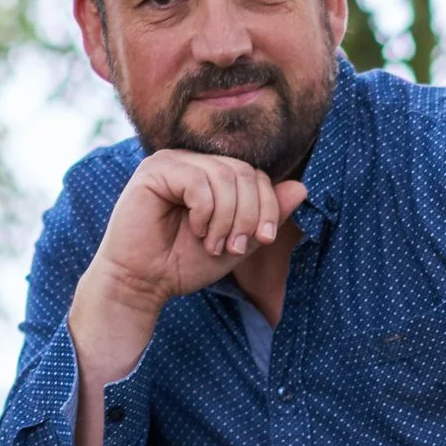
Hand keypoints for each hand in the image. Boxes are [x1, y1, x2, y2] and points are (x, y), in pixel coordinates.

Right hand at [63, 151, 308, 445]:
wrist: (143, 284)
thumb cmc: (184, 263)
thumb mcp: (237, 241)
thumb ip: (266, 215)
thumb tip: (302, 187)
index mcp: (211, 173)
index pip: (256, 175)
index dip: (268, 206)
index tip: (263, 240)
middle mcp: (192, 161)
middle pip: (244, 173)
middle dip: (249, 215)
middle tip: (234, 247)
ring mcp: (172, 162)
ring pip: (225, 177)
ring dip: (227, 219)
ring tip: (214, 244)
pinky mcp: (154, 171)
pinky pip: (199, 183)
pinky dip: (205, 213)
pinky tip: (194, 231)